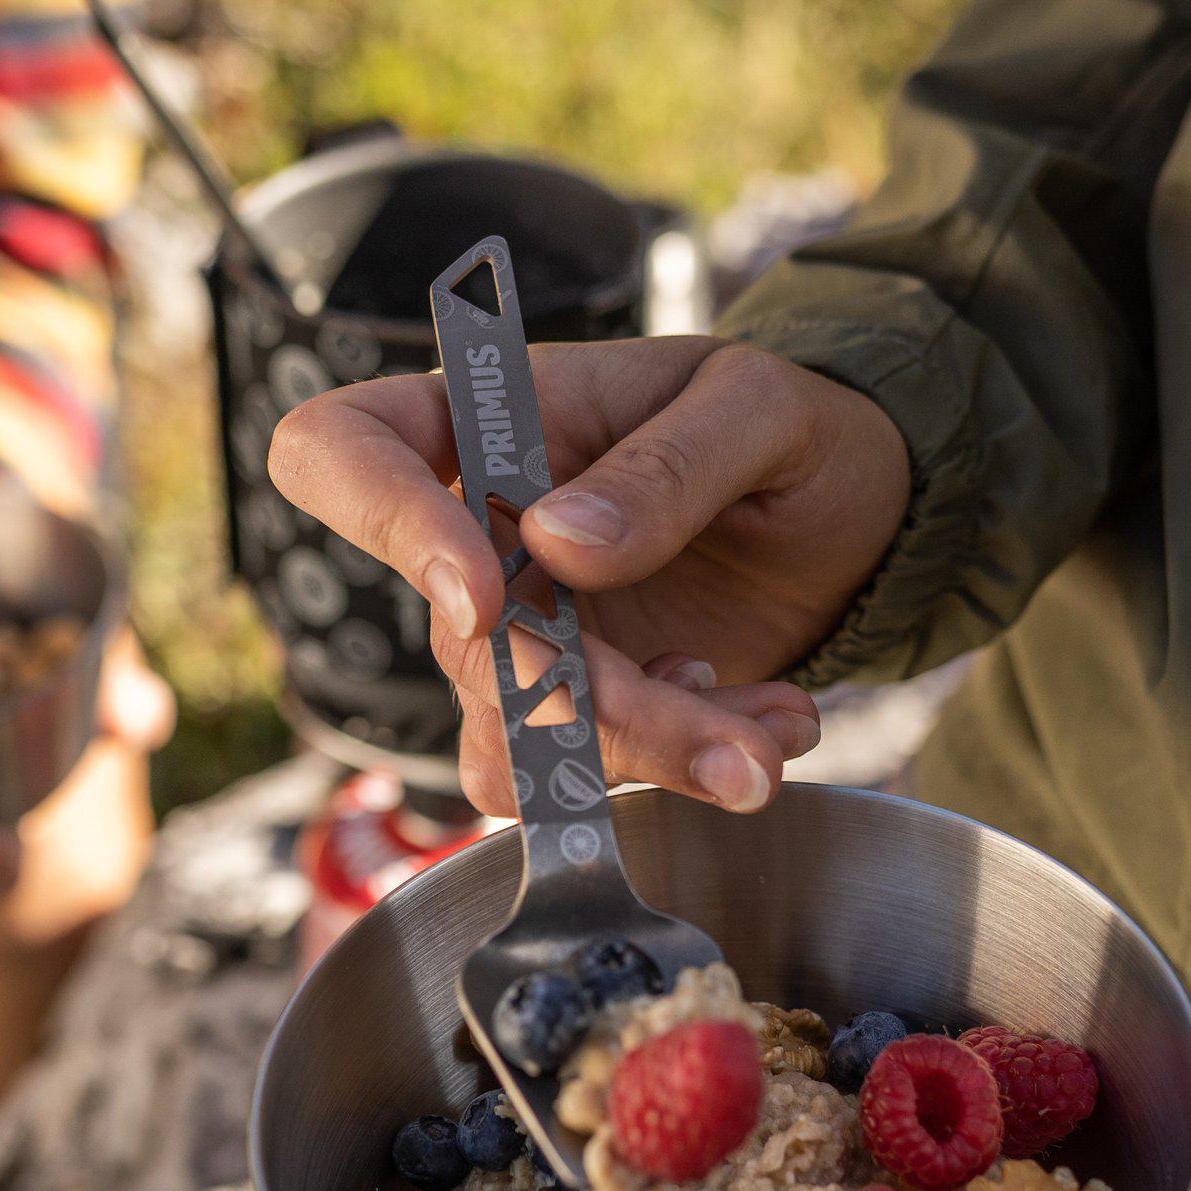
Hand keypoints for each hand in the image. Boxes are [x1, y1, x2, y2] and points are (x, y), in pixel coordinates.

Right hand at [267, 337, 909, 814]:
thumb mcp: (759, 408)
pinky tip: (766, 724)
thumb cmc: (788, 425)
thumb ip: (667, 467)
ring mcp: (516, 636)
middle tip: (743, 742)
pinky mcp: (572, 713)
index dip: (385, 525)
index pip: (342, 451)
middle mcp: (474, 536)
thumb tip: (555, 544)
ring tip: (771, 737)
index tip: (487, 596)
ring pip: (516, 743)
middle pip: (467, 649)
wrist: (849, 513)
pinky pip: (575, 782)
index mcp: (488, 422)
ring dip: (649, 761)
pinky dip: (679, 772)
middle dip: (608, 711)